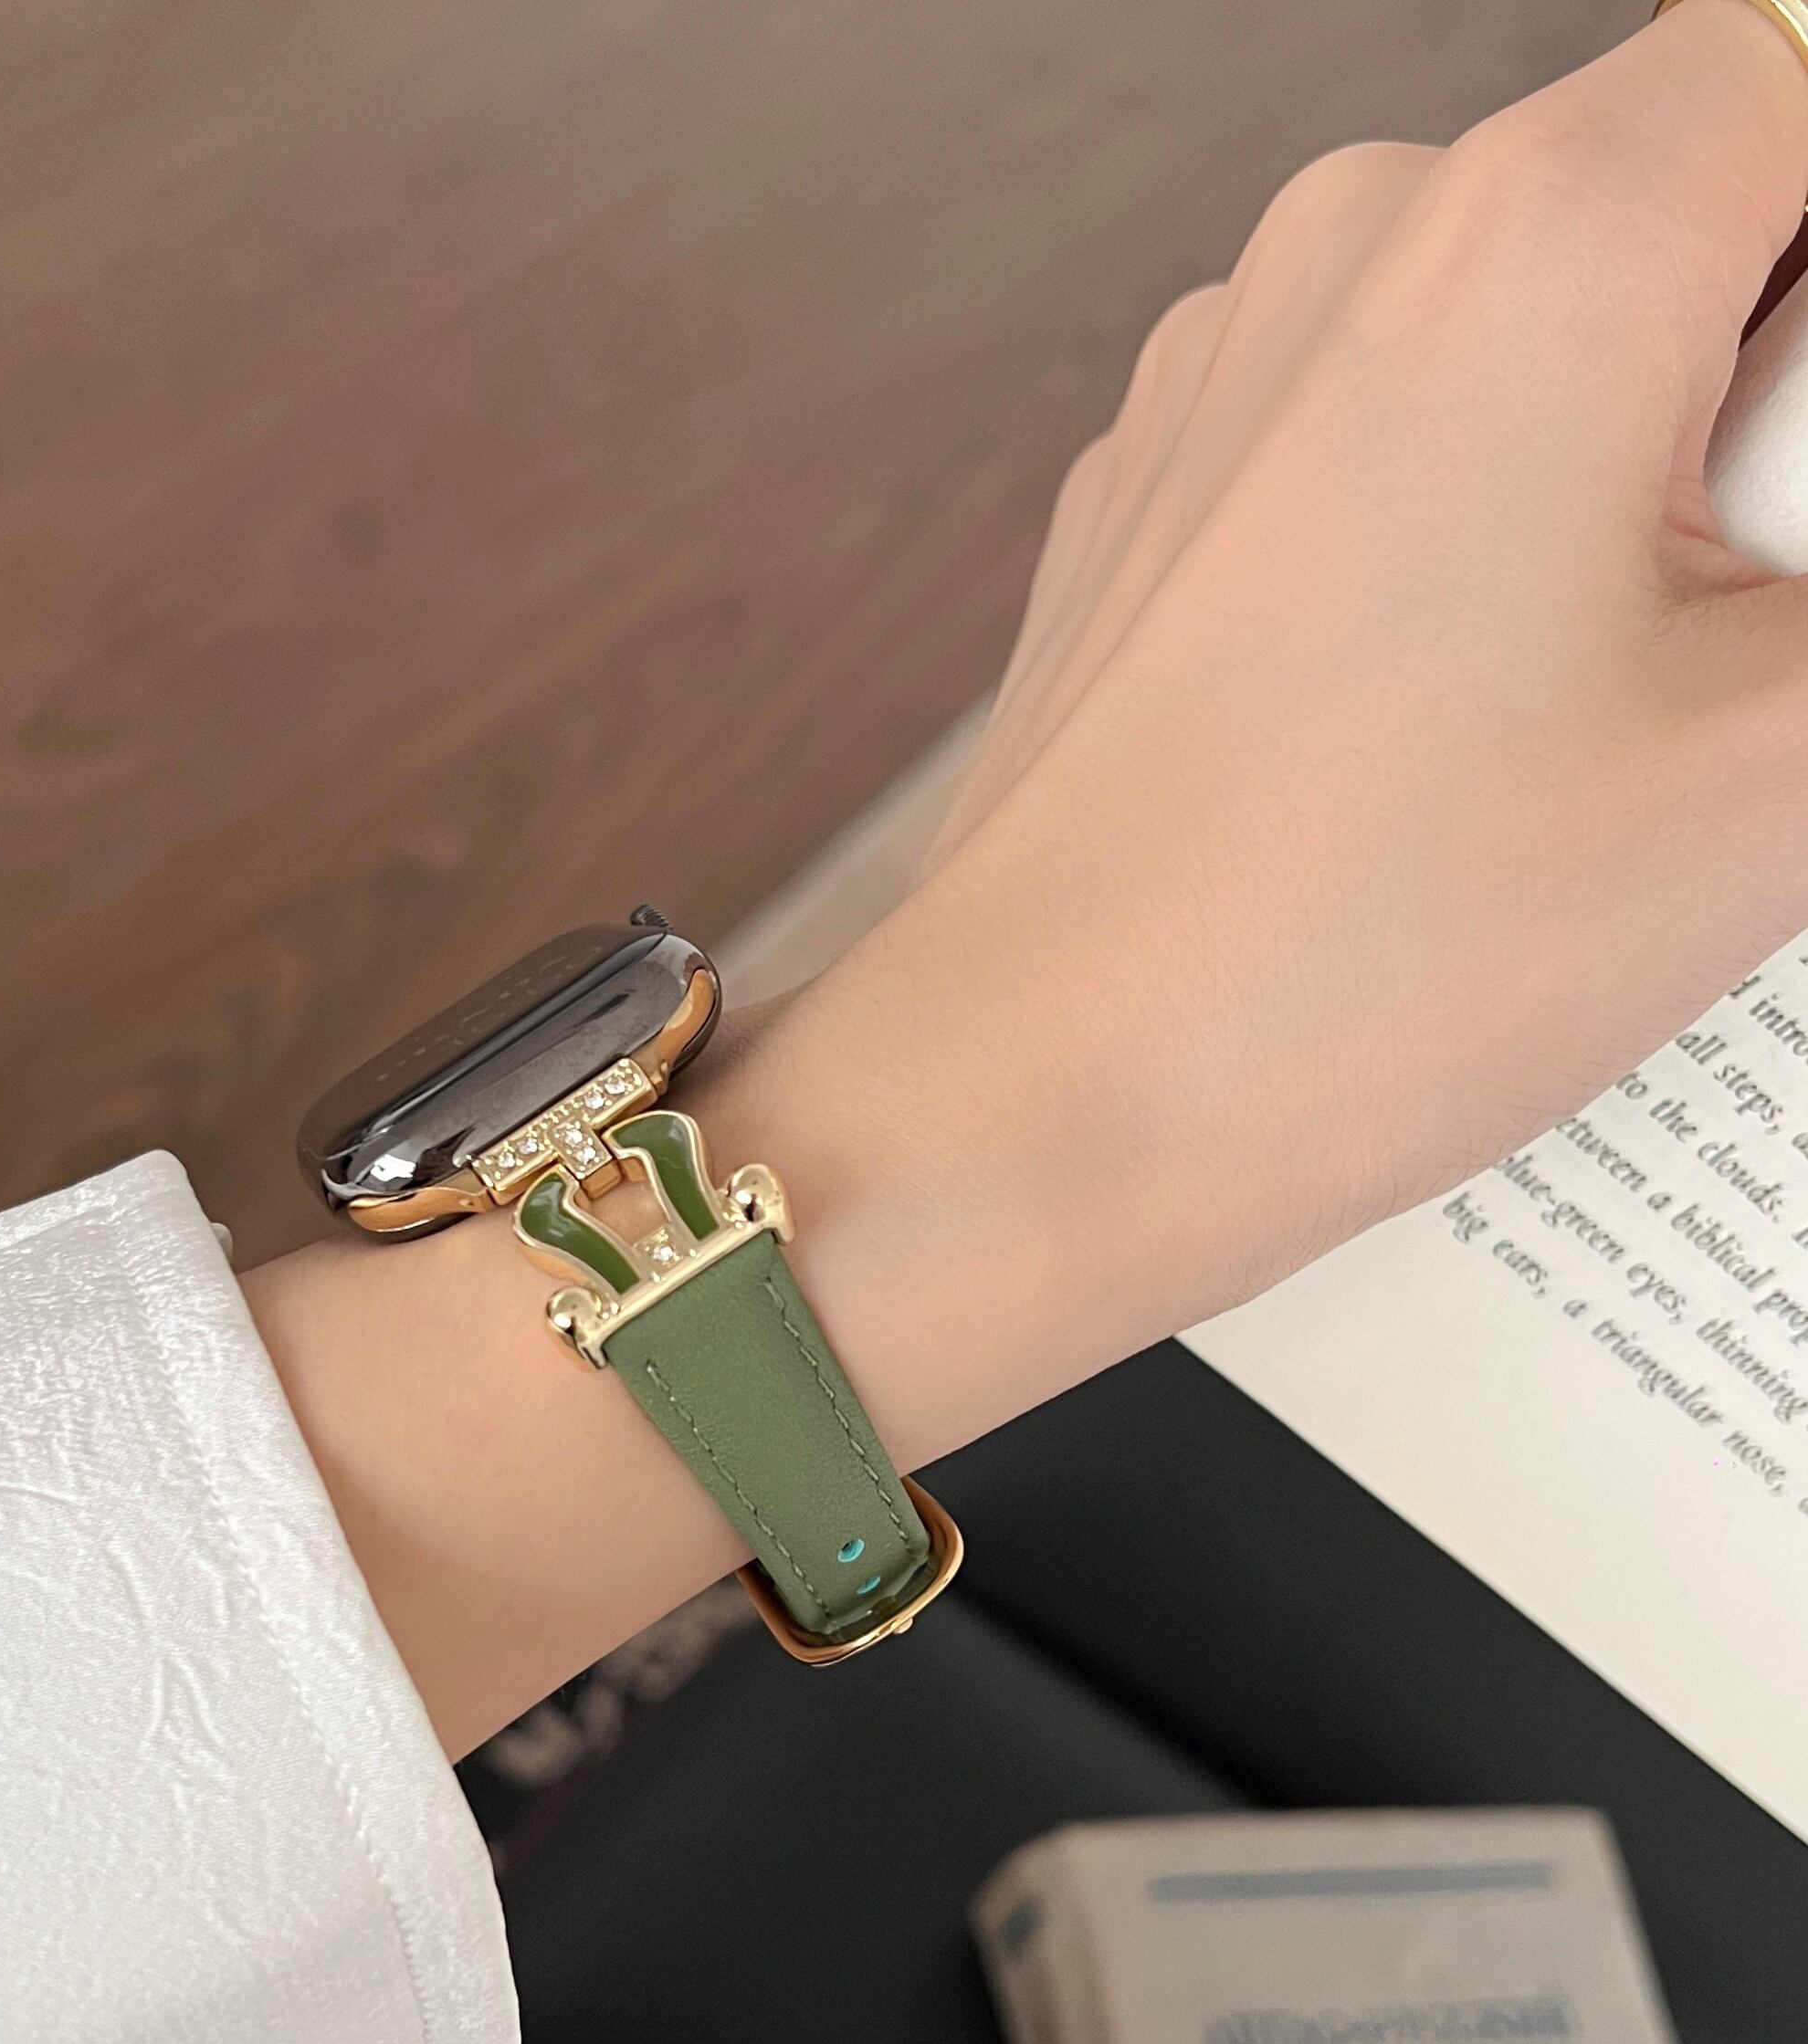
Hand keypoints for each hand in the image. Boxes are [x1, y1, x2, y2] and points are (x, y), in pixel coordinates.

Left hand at [711, 0, 1807, 1457]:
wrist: (1039, 1102)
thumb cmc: (1360, 961)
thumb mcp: (1783, 763)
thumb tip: (1794, 528)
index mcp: (1538, 234)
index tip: (1802, 505)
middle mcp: (1346, 250)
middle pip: (1685, 214)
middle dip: (1754, 420)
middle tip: (1740, 642)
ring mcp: (1217, 376)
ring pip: (1531, 348)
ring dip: (1625, 495)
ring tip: (1592, 728)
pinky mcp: (1156, 502)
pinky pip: (1382, 453)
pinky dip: (1472, 546)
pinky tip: (1449, 745)